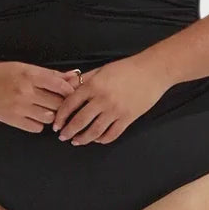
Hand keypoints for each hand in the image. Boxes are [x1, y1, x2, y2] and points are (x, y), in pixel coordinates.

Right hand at [0, 61, 77, 132]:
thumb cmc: (1, 72)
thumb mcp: (26, 68)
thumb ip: (51, 74)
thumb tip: (73, 75)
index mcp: (30, 75)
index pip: (60, 86)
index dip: (70, 90)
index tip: (70, 92)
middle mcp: (25, 92)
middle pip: (57, 104)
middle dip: (62, 104)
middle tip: (60, 102)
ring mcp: (19, 108)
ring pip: (49, 118)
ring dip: (51, 114)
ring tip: (46, 108)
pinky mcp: (12, 120)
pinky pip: (37, 127)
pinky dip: (39, 123)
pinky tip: (34, 115)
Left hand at [52, 55, 172, 144]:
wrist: (153, 71)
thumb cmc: (127, 68)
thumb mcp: (101, 69)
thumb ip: (83, 80)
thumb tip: (66, 87)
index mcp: (94, 85)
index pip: (70, 104)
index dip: (60, 116)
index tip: (56, 124)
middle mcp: (103, 99)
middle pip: (80, 121)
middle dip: (69, 131)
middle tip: (63, 136)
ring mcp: (116, 110)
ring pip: (95, 131)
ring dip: (83, 139)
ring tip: (76, 141)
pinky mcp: (128, 118)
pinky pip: (112, 134)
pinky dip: (102, 139)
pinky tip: (97, 139)